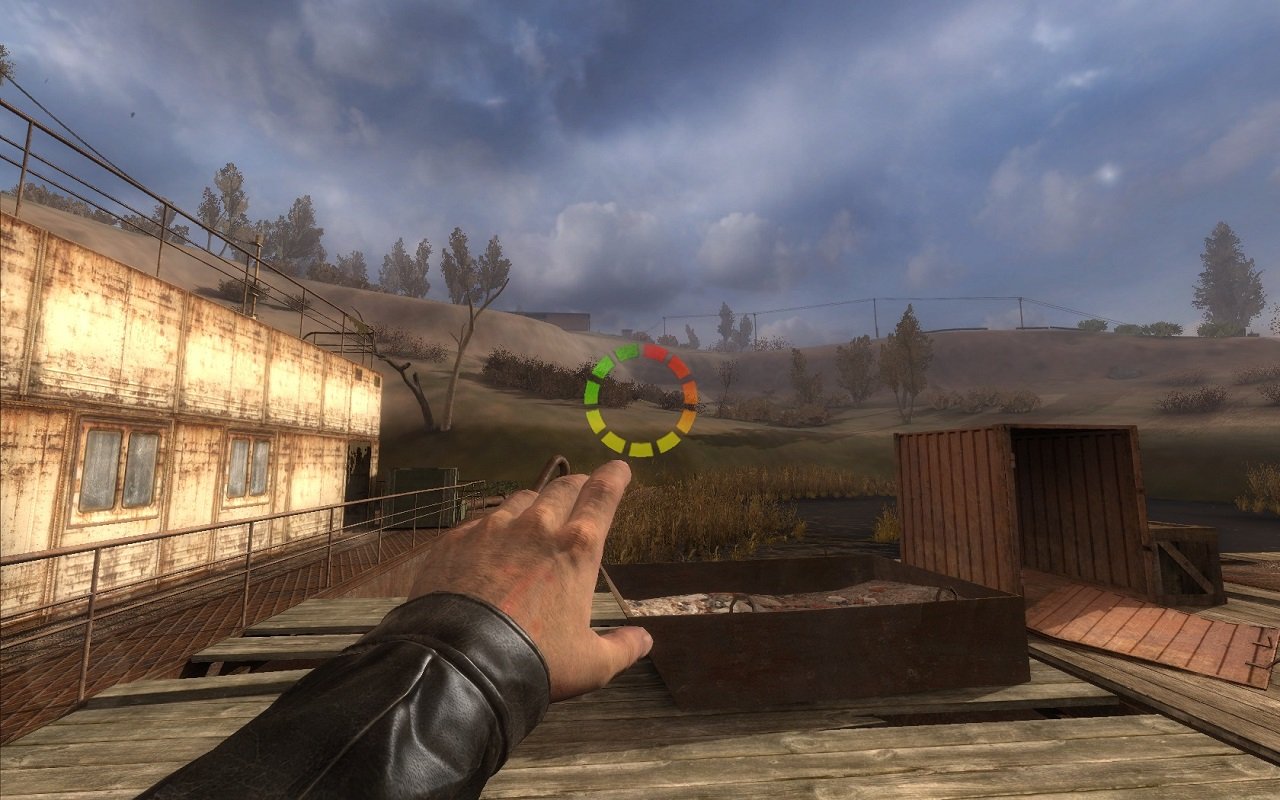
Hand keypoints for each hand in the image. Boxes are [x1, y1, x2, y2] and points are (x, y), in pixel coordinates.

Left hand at [408, 460, 652, 700]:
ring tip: (535, 516)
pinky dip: (493, 527)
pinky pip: (480, 522)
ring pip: (520, 500)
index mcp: (576, 548)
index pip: (602, 496)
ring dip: (535, 504)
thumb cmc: (533, 661)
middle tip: (582, 488)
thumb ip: (621, 647)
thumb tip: (644, 640)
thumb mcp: (590, 663)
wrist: (457, 663)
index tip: (619, 469)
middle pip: (562, 489)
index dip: (614, 478)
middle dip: (577, 485)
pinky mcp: (455, 540)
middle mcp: (536, 527)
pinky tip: (489, 544)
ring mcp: (491, 529)